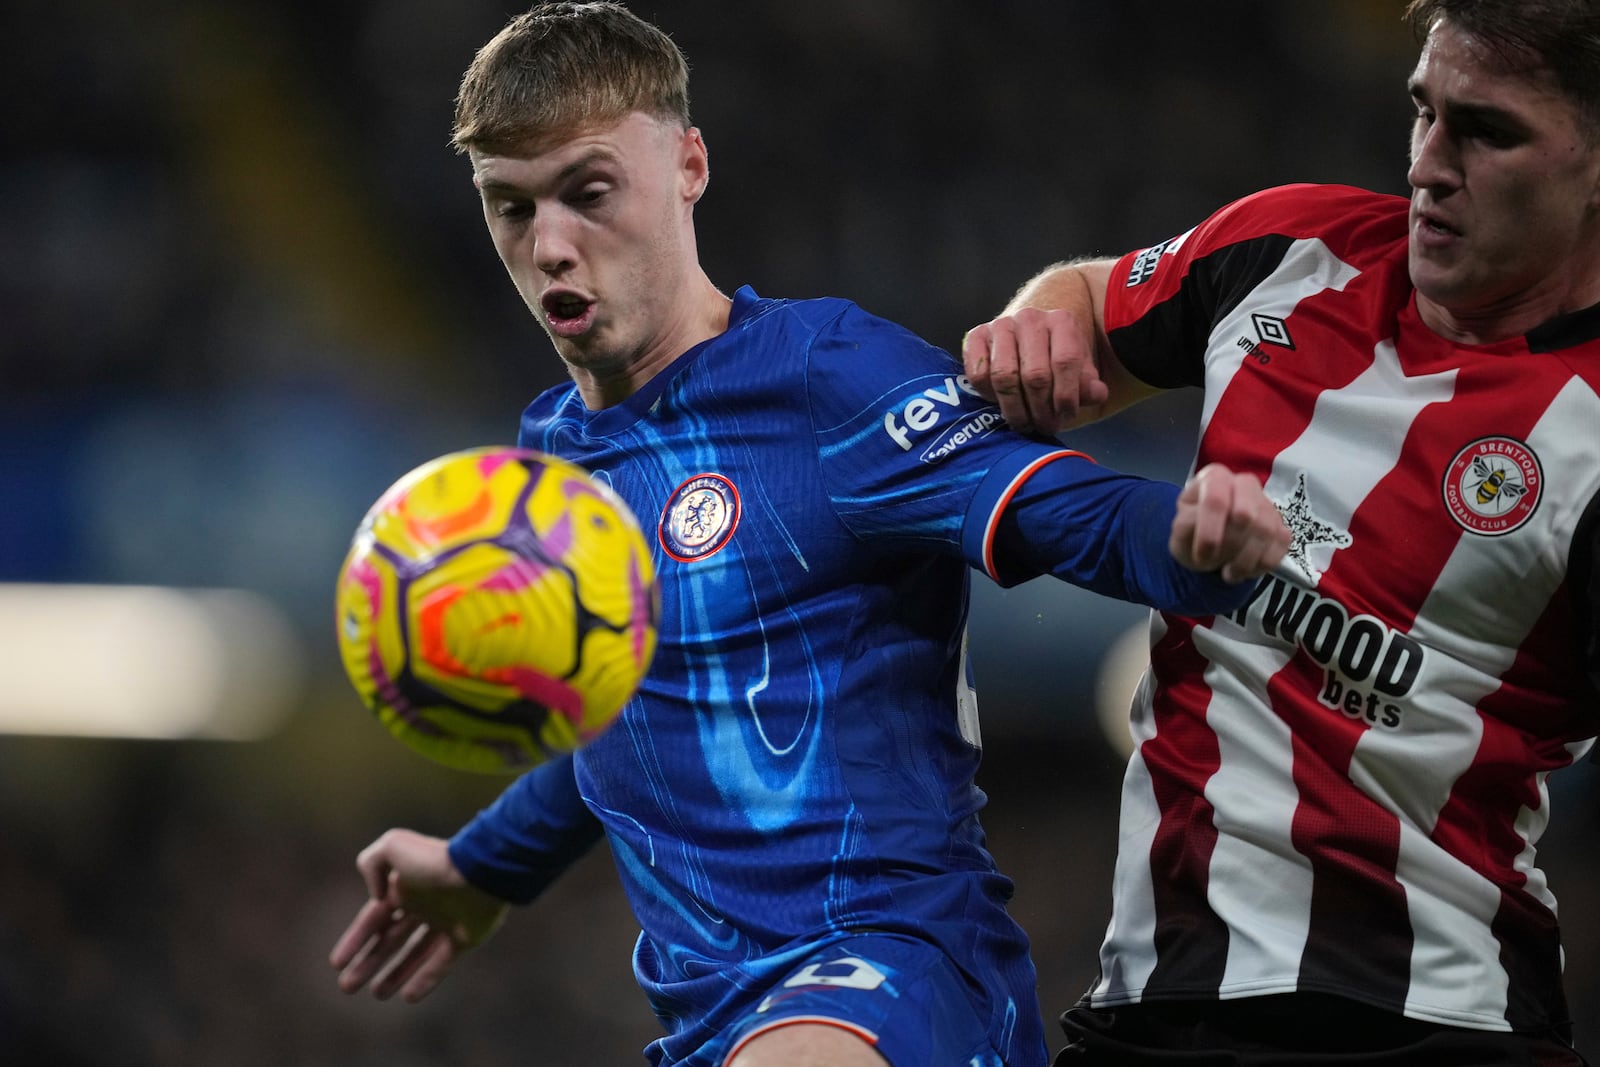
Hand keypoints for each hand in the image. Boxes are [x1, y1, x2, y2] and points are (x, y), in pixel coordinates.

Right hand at [329, 828, 508, 1001]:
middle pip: (390, 940)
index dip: (354, 940)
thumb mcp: (393, 847)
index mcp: (405, 886)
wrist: (481, 872)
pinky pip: (442, 964)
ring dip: (394, 974)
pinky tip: (408, 997)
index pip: (373, 919)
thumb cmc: (435, 861)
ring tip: (377, 995)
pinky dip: (425, 980)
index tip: (336, 964)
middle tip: (347, 987)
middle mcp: (424, 905)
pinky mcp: (466, 938)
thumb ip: (371, 863)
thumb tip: (375, 896)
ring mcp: (446, 922)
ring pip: (414, 954)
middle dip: (368, 962)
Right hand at [963, 306, 1107, 434]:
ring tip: (1024, 423)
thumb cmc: (1056, 358)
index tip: (1066, 416)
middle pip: (1035, 374)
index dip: (1066, 395)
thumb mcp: (1079, 369)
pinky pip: (978, 373)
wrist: (1026, 336)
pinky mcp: (976, 335)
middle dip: (1041, 409)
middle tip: (1044, 427)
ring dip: (1015, 409)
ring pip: (1005, 376)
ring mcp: (1001, 325)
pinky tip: (1000, 403)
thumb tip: (1096, 395)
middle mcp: (1030, 318)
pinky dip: (988, 395)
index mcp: (1061, 321)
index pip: (1066, 361)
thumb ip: (1088, 384)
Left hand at [1170, 464, 1290, 582]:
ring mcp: (1267, 504)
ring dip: (1244, 561)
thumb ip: (1188, 524)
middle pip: (1246, 516)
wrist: (1209, 544)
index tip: (1201, 555)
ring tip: (1228, 572)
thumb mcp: (1180, 529)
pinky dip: (1260, 566)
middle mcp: (1244, 484)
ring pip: (1266, 533)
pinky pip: (1280, 547)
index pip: (1216, 500)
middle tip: (1214, 562)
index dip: (1209, 533)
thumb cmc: (1193, 531)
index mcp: (1215, 478)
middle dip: (1229, 546)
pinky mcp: (1281, 527)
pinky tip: (1244, 570)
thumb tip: (1206, 529)